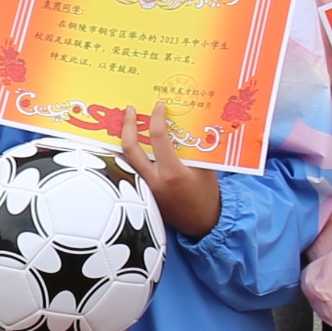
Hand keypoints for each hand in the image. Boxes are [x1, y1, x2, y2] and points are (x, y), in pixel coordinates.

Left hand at [120, 106, 221, 238]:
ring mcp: (145, 189)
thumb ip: (195, 148)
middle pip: (130, 147)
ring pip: (126, 159)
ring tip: (125, 123)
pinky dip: (129, 155)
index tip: (159, 105)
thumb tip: (187, 125)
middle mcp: (153, 180)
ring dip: (124, 140)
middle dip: (127, 125)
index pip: (158, 137)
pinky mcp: (142, 195)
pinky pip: (130, 170)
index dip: (157, 118)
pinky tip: (132, 145)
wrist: (202, 224)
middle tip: (129, 109)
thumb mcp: (206, 168)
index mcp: (172, 172)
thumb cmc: (207, 195)